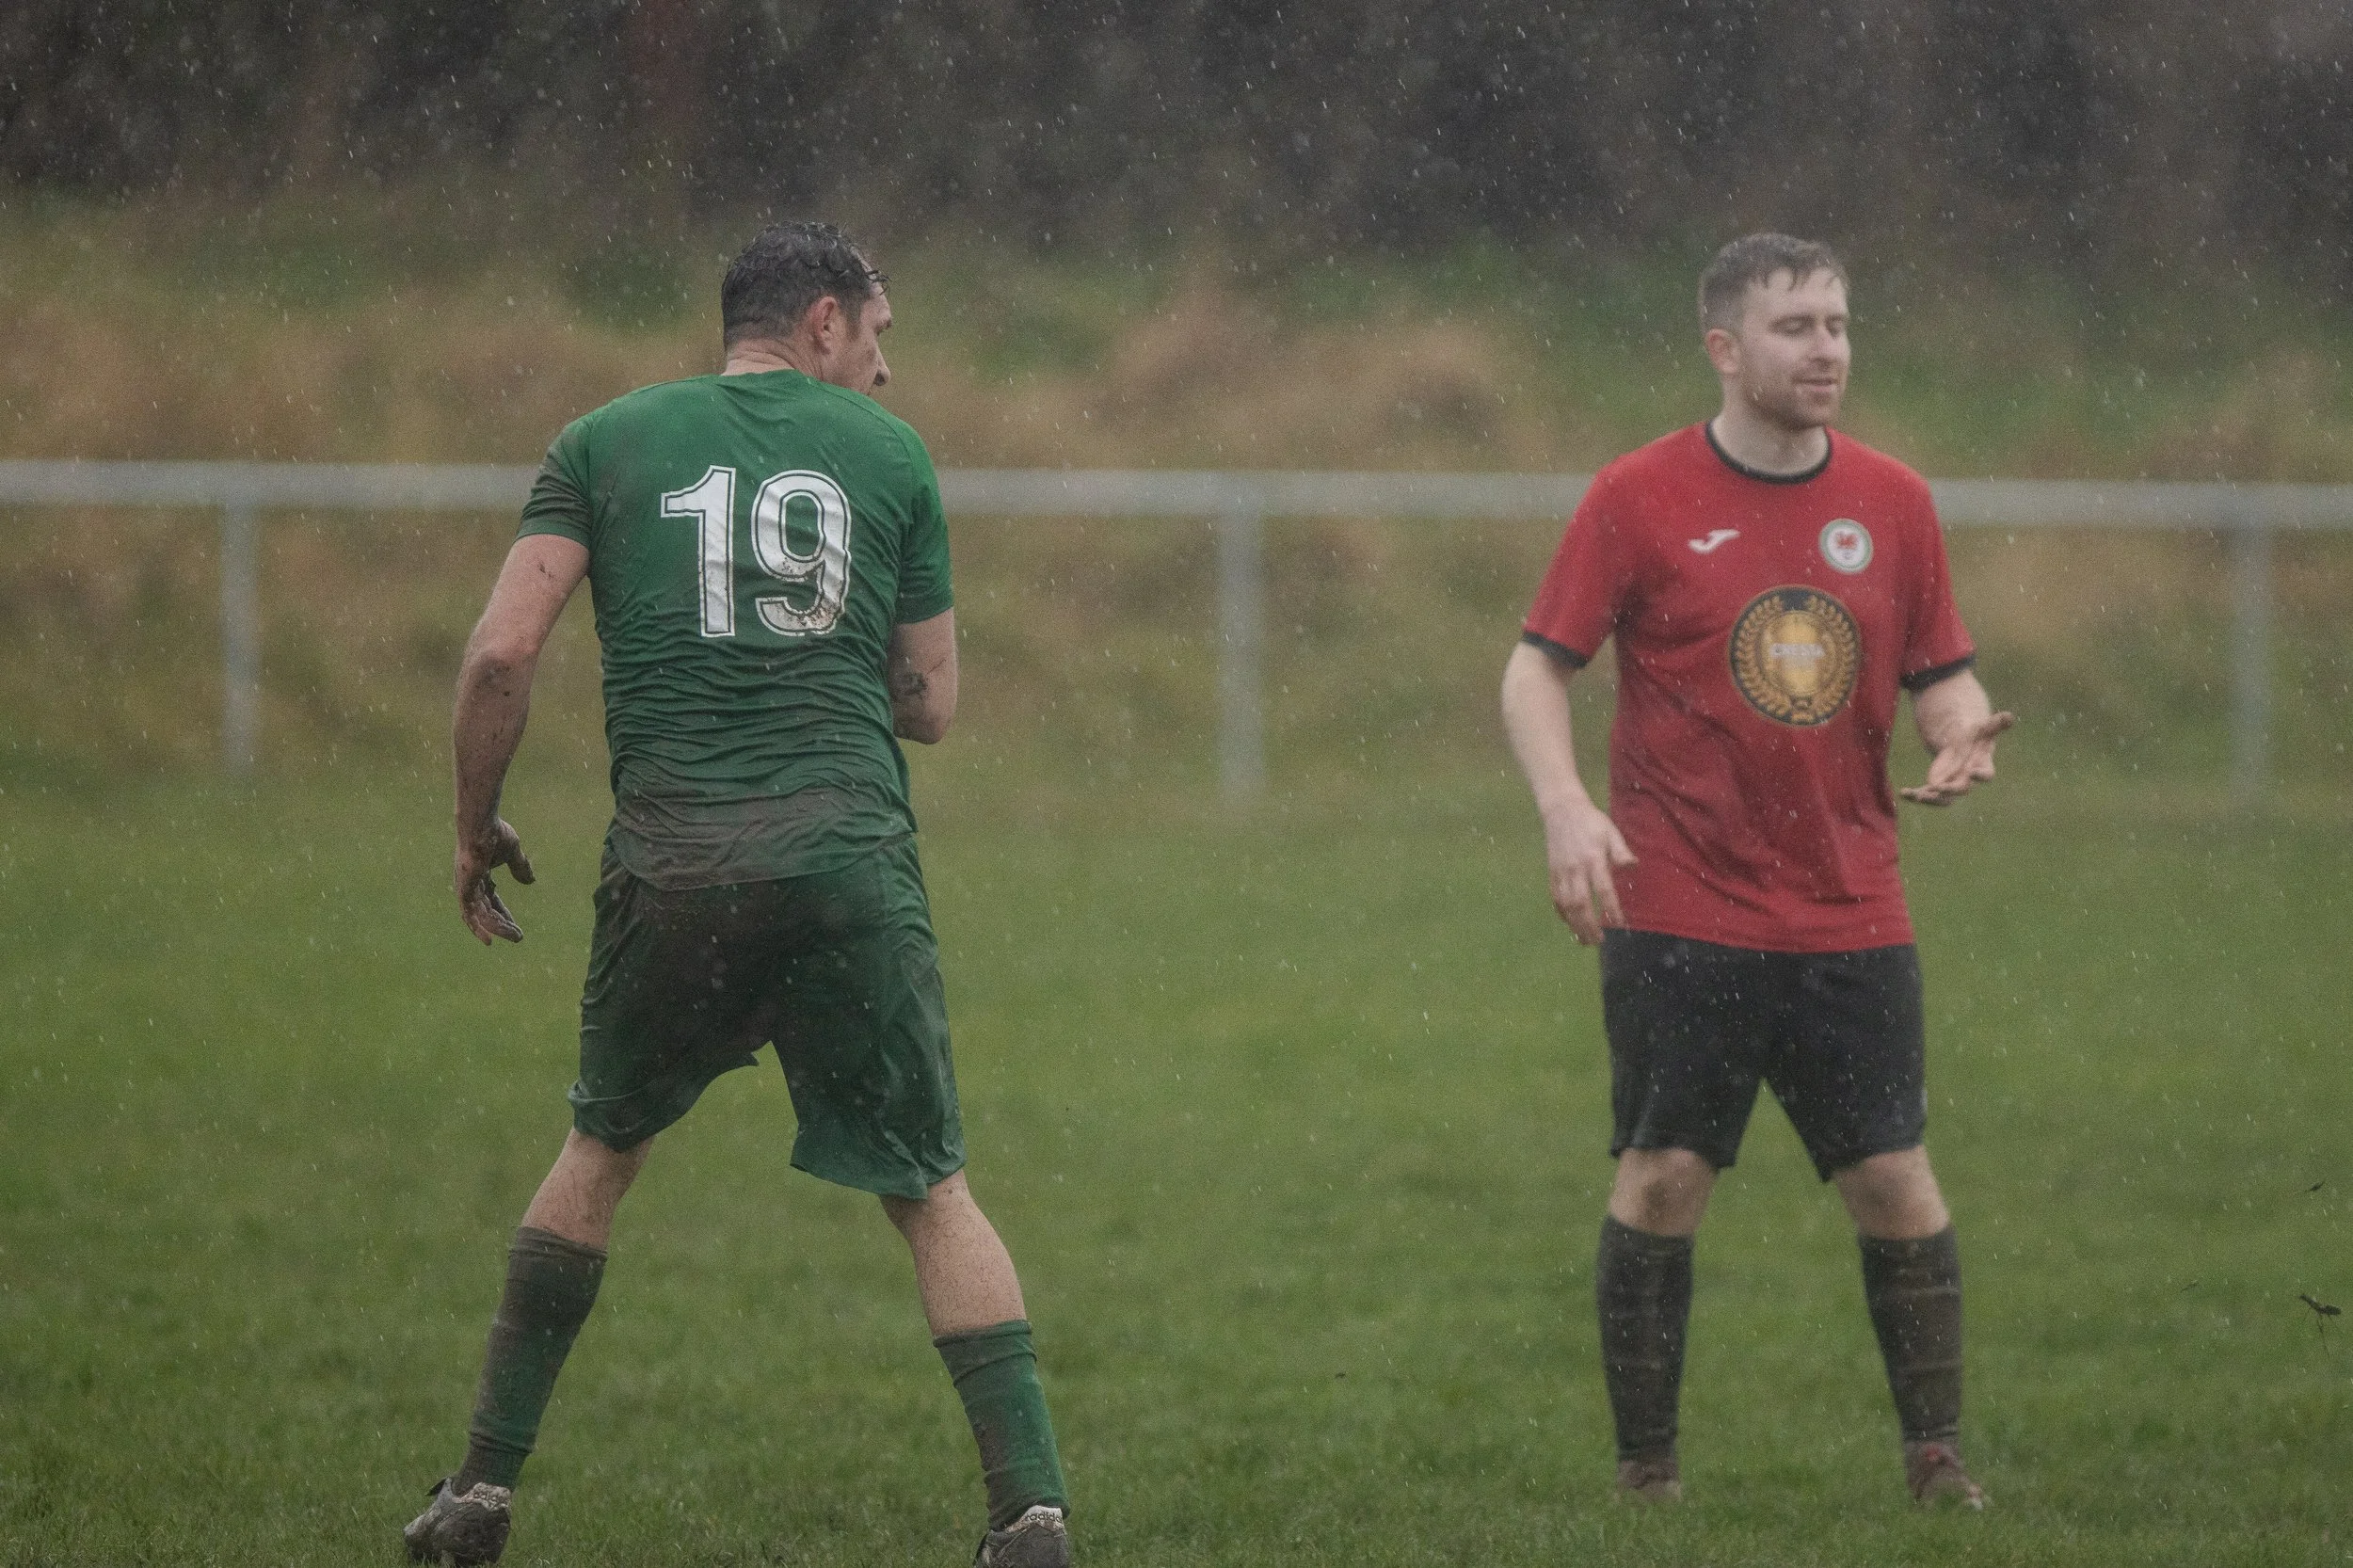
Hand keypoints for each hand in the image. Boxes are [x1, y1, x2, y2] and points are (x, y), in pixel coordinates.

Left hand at [455, 818, 534, 943]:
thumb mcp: (513, 852)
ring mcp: (466, 887)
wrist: (482, 826)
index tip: (516, 926)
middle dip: (502, 925)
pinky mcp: (464, 890)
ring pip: (481, 916)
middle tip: (518, 936)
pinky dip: (478, 928)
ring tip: (515, 937)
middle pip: (486, 911)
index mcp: (480, 875)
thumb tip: (530, 881)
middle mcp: (470, 884)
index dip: (503, 914)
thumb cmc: (495, 833)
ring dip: (498, 928)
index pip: (491, 900)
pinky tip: (489, 940)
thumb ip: (519, 866)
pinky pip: (471, 914)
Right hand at [1543, 798, 1636, 945]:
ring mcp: (1561, 873)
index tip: (1619, 924)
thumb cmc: (1591, 822)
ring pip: (1566, 905)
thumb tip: (1632, 866)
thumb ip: (1621, 851)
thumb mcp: (1611, 832)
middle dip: (1589, 925)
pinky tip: (1570, 925)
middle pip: (1581, 904)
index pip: (1603, 889)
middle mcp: (1575, 869)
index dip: (1611, 909)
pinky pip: (1556, 899)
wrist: (1561, 810)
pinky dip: (1562, 914)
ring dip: (1575, 925)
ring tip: (1585, 940)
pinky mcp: (1552, 874)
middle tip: (1599, 941)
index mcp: (1593, 858)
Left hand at [1901, 710, 2014, 806]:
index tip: (1974, 772)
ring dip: (1932, 798)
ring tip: (1918, 796)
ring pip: (1944, 798)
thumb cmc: (1976, 735)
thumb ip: (1996, 723)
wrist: (1962, 744)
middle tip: (1939, 788)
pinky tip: (1904, 793)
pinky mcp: (1937, 785)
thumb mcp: (1983, 727)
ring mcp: (1952, 784)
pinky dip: (1915, 795)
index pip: (1987, 774)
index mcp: (1982, 764)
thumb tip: (2010, 716)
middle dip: (1952, 789)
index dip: (1982, 775)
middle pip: (1963, 789)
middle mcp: (1968, 778)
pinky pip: (1927, 794)